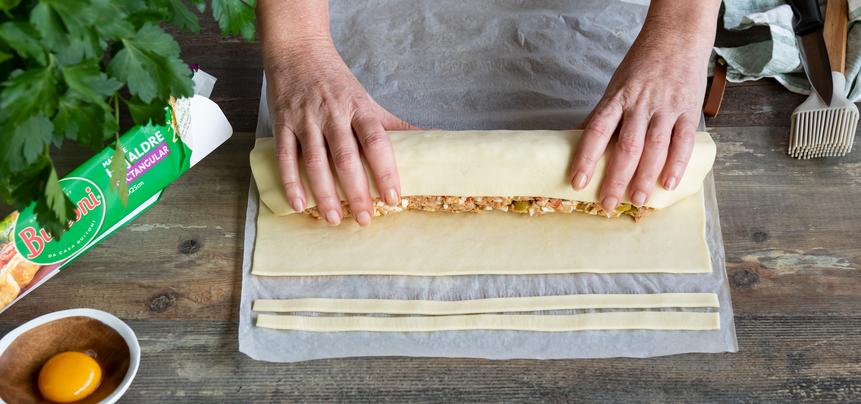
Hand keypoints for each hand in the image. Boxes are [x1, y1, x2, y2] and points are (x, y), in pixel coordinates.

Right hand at [264, 39, 416, 226]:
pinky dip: (291, 182)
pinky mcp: (282, 124)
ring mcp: (306, 120)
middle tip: (365, 219)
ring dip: (325, 193)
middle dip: (357, 191)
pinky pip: (286, 157)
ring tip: (334, 218)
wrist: (298, 50)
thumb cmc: (337, 81)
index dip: (385, 171)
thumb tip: (432, 138)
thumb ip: (394, 124)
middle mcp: (333, 114)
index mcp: (359, 108)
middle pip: (346, 158)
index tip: (393, 198)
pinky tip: (299, 204)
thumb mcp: (368, 99)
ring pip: (316, 161)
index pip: (376, 142)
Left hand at [569, 6, 716, 211]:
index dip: (586, 158)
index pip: (596, 131)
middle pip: (626, 146)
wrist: (677, 38)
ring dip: (644, 177)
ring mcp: (666, 108)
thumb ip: (603, 115)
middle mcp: (640, 104)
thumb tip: (576, 139)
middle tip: (607, 204)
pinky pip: (682, 141)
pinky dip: (675, 164)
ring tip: (636, 200)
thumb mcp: (615, 87)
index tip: (577, 182)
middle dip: (615, 178)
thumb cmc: (641, 66)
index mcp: (617, 99)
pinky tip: (667, 183)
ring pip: (654, 147)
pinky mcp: (688, 110)